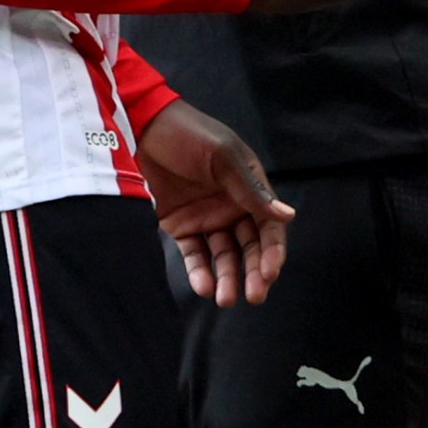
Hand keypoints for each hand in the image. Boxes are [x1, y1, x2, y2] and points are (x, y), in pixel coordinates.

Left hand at [136, 101, 294, 306]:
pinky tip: (203, 285)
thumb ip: (251, 190)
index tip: (270, 274)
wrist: (139, 128)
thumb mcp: (223, 158)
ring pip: (223, 256)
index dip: (272, 252)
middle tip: (254, 296)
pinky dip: (200, 271)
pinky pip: (195, 254)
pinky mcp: (181, 226)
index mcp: (249, 185)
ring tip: (225, 298)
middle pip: (249, 247)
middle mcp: (232, 205)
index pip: (269, 226)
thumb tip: (287, 216)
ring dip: (227, 277)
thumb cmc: (188, 134)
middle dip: (254, 272)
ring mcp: (206, 217)